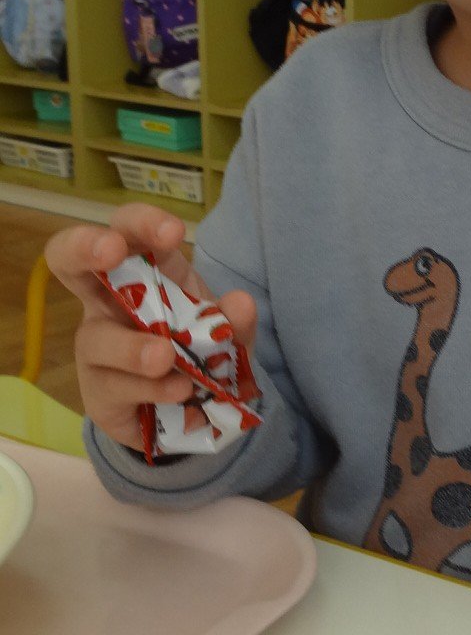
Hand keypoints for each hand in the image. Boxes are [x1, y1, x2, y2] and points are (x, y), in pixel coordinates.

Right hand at [45, 203, 256, 452]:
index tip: (173, 234)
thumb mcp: (227, 334)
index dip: (142, 222)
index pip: (127, 230)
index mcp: (142, 271)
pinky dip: (150, 388)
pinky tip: (178, 391)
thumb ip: (236, 321)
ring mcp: (96, 348)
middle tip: (111, 253)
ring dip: (130, 346)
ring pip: (94, 337)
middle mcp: (107, 302)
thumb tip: (240, 304)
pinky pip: (113, 386)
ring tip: (166, 357)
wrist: (195, 411)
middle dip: (83, 245)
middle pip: (66, 258)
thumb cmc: (199, 351)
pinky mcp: (99, 393)